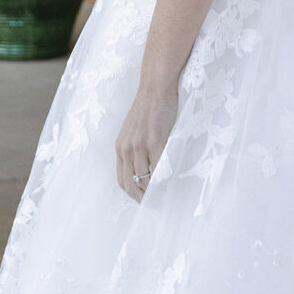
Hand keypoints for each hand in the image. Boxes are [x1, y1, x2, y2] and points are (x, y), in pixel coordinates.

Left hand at [115, 83, 177, 202]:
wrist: (155, 88)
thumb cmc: (148, 109)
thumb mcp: (133, 131)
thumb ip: (133, 149)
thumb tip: (143, 171)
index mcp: (120, 147)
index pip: (122, 180)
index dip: (133, 193)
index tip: (144, 200)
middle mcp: (127, 148)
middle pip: (131, 184)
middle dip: (143, 198)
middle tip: (156, 204)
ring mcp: (141, 145)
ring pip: (146, 179)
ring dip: (156, 190)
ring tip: (166, 194)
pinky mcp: (156, 141)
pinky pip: (161, 167)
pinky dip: (166, 177)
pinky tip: (173, 178)